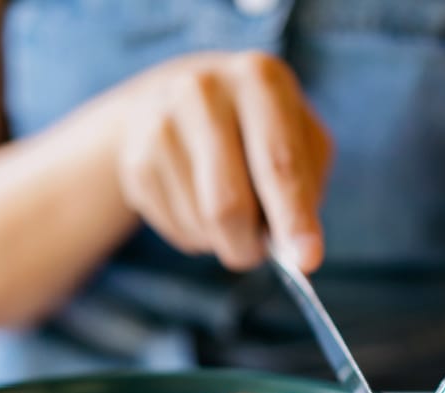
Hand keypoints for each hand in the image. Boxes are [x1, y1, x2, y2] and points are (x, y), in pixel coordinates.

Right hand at [116, 51, 331, 271]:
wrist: (174, 100)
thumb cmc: (257, 128)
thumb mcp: (299, 136)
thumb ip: (306, 186)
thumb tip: (296, 251)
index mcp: (258, 78)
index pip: (279, 161)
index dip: (294, 217)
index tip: (306, 262)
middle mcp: (204, 91)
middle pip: (229, 203)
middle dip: (249, 245)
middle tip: (258, 254)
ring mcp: (161, 124)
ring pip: (202, 223)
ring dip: (225, 238)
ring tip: (230, 208)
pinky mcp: (137, 160)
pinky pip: (177, 227)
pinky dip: (198, 234)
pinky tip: (198, 200)